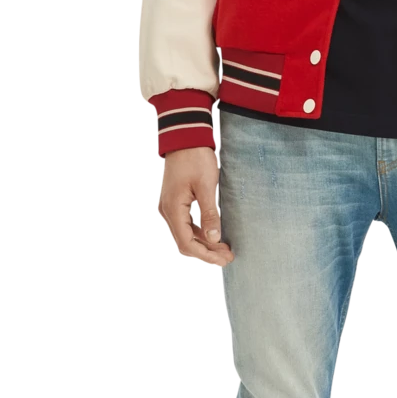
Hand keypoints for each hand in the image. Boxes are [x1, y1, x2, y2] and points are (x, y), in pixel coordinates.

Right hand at [157, 146, 233, 265]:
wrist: (186, 138)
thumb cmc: (196, 158)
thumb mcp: (206, 187)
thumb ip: (210, 214)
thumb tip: (214, 238)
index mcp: (173, 209)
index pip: (187, 242)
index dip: (206, 255)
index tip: (224, 259)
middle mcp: (168, 211)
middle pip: (185, 242)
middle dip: (206, 252)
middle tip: (228, 257)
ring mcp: (170, 207)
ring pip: (186, 234)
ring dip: (204, 243)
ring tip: (224, 249)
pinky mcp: (176, 202)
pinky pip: (186, 224)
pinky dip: (199, 232)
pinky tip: (214, 235)